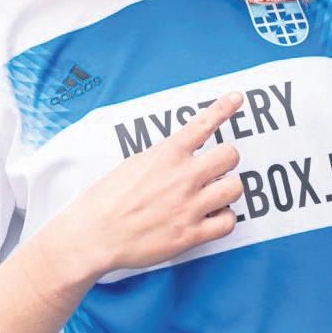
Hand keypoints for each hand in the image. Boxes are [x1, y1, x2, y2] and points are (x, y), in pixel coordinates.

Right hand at [70, 92, 243, 272]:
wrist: (94, 234)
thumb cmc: (108, 199)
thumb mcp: (135, 163)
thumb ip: (164, 157)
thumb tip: (181, 156)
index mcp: (167, 155)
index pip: (203, 123)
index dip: (224, 108)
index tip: (237, 97)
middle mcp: (183, 176)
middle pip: (230, 156)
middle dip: (225, 161)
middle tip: (214, 170)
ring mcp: (189, 206)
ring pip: (235, 188)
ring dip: (226, 190)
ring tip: (212, 195)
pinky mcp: (191, 234)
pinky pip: (228, 222)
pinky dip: (223, 219)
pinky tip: (210, 217)